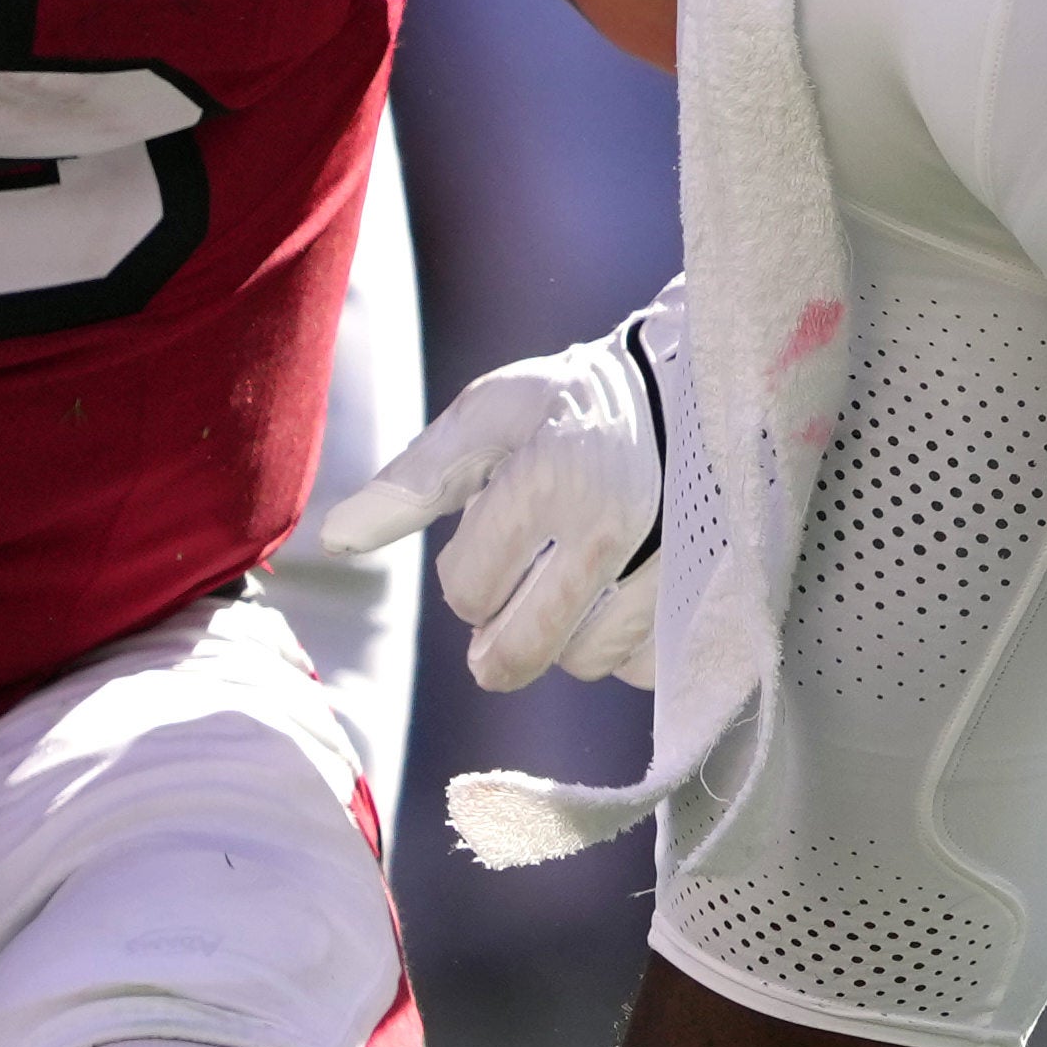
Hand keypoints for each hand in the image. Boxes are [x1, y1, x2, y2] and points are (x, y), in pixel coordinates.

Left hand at [310, 297, 675, 688]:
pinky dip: (627, 641)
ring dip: (567, 632)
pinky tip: (629, 590)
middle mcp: (612, 529)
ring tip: (580, 574)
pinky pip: (645, 663)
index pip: (467, 592)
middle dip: (499, 631)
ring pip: (582, 661)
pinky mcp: (710, 593)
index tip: (500, 523)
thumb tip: (337, 539)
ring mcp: (669, 566)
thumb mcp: (491, 414)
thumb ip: (416, 478)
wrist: (701, 382)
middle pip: (517, 652)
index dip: (469, 565)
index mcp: (549, 479)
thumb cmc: (575, 401)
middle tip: (515, 588)